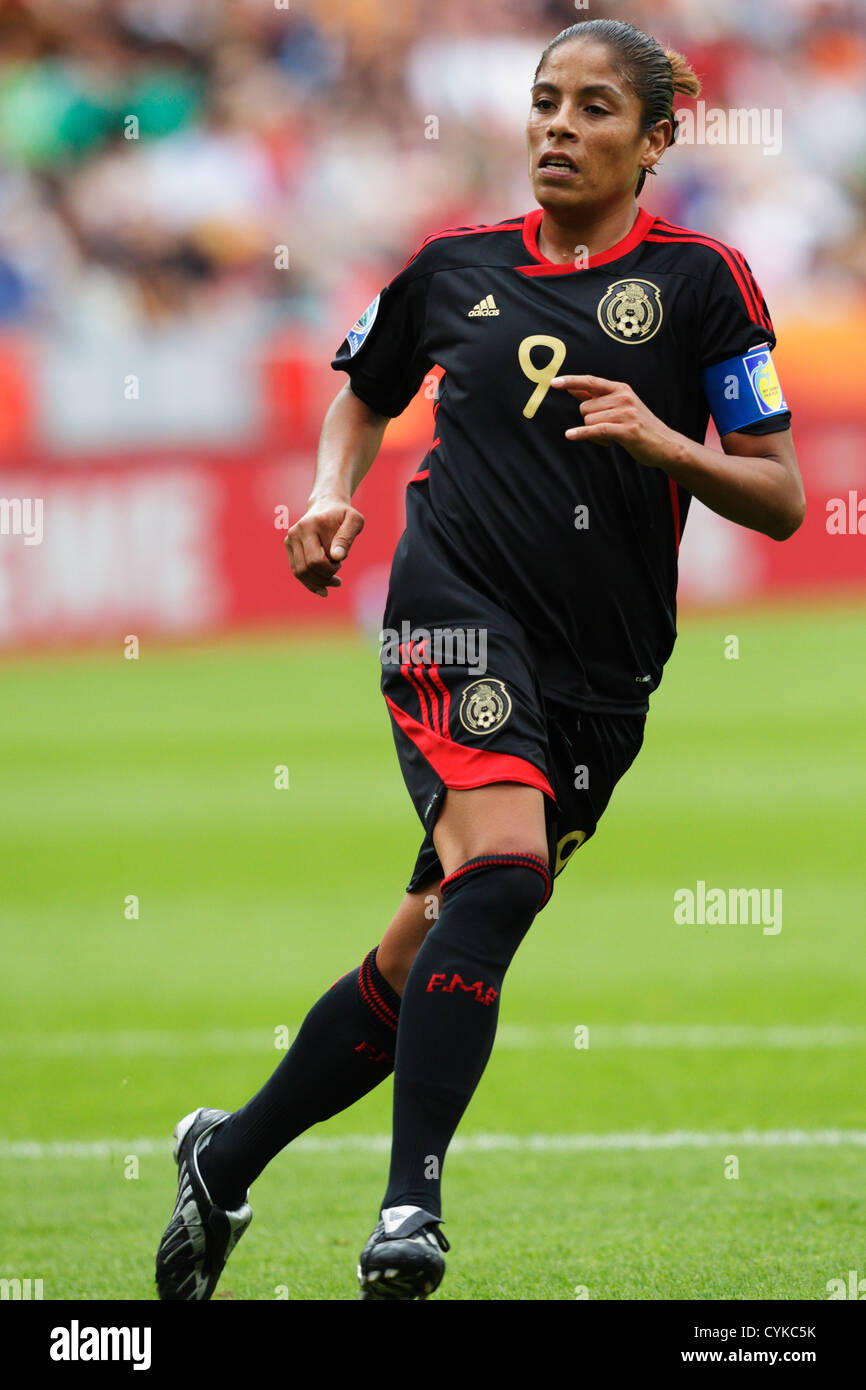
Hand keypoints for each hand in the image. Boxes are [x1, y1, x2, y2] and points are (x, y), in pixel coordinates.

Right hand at [285, 496, 364, 597]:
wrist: (327, 505)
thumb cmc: (343, 515)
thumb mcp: (354, 521)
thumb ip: (347, 538)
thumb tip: (337, 557)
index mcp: (310, 526)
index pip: (316, 560)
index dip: (330, 570)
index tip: (341, 564)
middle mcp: (295, 532)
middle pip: (305, 568)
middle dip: (323, 578)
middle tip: (338, 580)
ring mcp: (289, 539)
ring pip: (299, 572)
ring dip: (317, 583)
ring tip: (333, 582)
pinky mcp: (289, 546)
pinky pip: (297, 570)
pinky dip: (309, 582)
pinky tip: (322, 587)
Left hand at [550, 375, 681, 469]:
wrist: (665, 444)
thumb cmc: (640, 426)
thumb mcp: (620, 406)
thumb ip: (596, 398)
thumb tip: (572, 389)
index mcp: (621, 389)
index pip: (591, 381)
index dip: (571, 381)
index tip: (553, 382)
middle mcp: (623, 397)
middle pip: (585, 407)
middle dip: (588, 421)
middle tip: (604, 430)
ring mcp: (626, 413)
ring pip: (589, 420)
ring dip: (593, 433)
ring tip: (610, 437)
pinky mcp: (626, 430)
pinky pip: (595, 430)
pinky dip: (581, 433)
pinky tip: (571, 435)